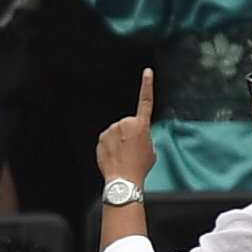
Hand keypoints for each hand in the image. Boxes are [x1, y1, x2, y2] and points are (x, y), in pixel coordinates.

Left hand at [97, 68, 156, 186]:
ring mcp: (111, 130)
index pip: (145, 101)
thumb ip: (144, 137)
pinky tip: (114, 156)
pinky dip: (109, 145)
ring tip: (123, 154)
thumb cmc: (139, 166)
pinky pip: (106, 139)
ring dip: (118, 140)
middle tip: (131, 149)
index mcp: (141, 125)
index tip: (147, 72)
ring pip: (116, 131)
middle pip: (127, 123)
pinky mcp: (100, 138)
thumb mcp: (151, 149)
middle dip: (129, 133)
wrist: (124, 179)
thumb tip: (137, 137)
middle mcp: (125, 123)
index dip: (147, 85)